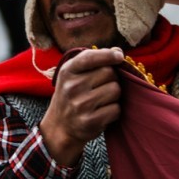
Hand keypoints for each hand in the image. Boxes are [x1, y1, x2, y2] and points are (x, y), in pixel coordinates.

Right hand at [39, 48, 123, 165]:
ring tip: (102, 99)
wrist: (60, 126)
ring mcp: (80, 105)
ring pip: (115, 90)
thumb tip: (118, 51)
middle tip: (103, 86)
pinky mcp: (90, 121)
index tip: (119, 57)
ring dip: (114, 95)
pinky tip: (103, 112)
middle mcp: (71, 87)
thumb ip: (94, 60)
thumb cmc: (72, 94)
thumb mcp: (74, 74)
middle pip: (109, 73)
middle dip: (112, 78)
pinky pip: (115, 109)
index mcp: (67, 71)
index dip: (108, 55)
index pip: (90, 57)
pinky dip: (114, 111)